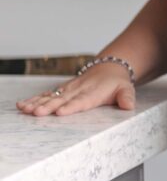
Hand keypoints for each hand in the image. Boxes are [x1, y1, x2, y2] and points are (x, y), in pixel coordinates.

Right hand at [15, 64, 135, 116]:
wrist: (109, 67)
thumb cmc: (117, 82)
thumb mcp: (127, 88)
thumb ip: (127, 97)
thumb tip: (128, 105)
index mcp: (93, 92)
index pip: (81, 101)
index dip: (71, 106)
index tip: (60, 112)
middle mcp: (78, 90)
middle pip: (62, 99)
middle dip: (48, 106)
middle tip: (36, 113)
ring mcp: (68, 89)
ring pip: (51, 96)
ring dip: (37, 102)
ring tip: (24, 109)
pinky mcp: (62, 89)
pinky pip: (47, 94)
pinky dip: (34, 99)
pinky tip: (22, 105)